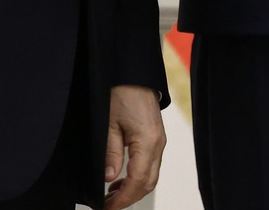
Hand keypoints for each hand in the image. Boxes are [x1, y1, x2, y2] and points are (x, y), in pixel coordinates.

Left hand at [104, 84, 165, 207]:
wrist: (134, 72)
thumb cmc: (122, 92)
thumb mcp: (109, 123)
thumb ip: (111, 153)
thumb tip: (110, 178)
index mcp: (148, 142)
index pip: (138, 181)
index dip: (123, 199)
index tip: (108, 208)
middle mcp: (158, 143)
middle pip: (148, 183)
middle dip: (129, 198)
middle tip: (109, 205)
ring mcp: (159, 140)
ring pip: (151, 175)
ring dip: (134, 188)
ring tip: (112, 194)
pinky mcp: (157, 136)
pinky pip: (151, 164)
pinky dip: (138, 176)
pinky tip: (122, 177)